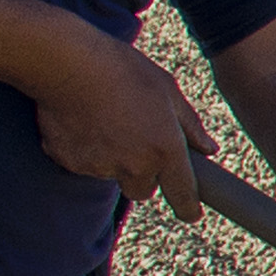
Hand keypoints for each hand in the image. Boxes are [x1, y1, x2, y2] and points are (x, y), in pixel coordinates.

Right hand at [30, 17, 212, 217]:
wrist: (66, 61)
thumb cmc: (122, 69)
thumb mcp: (167, 89)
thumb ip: (190, 125)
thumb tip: (209, 149)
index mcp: (164, 149)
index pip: (182, 194)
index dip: (188, 208)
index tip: (191, 214)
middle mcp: (134, 165)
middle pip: (142, 190)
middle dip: (142, 175)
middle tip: (135, 141)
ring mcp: (99, 167)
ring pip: (110, 175)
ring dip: (111, 159)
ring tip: (105, 119)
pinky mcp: (69, 162)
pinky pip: (82, 164)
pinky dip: (83, 150)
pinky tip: (81, 120)